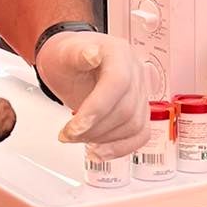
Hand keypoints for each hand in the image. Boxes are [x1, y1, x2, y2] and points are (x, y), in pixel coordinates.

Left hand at [36, 31, 151, 158]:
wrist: (71, 64)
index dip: (97, 109)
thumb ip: (77, 55)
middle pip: (125, 109)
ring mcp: (140, 92)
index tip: (74, 127)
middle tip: (68, 134)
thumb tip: (91, 54)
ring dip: (103, 140)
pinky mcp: (139, 110)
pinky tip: (99, 152)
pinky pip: (140, 134)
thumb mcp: (65, 53)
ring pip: (133, 126)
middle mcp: (135, 72)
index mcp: (119, 53)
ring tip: (78, 138)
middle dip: (94, 129)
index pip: (118, 83)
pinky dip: (121, 148)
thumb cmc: (67, 57)